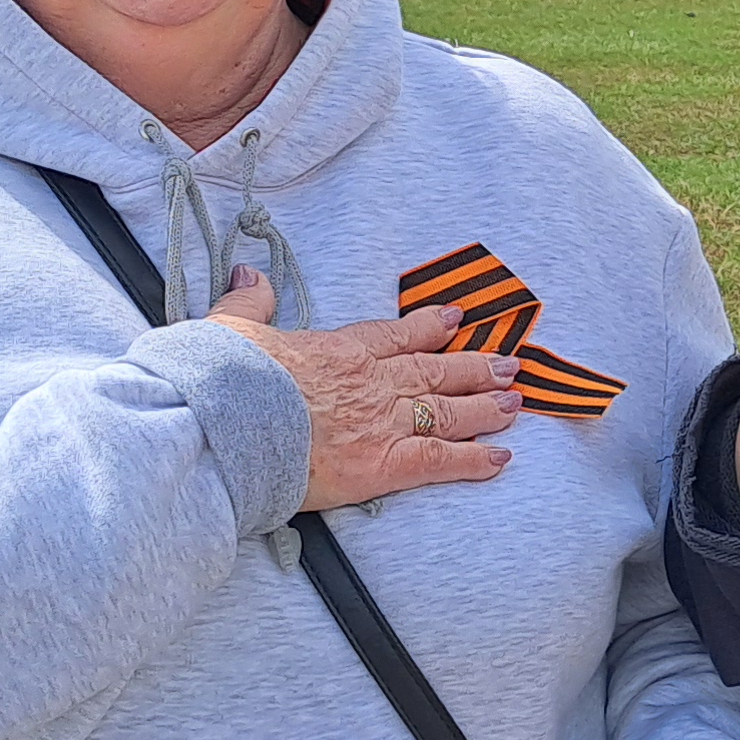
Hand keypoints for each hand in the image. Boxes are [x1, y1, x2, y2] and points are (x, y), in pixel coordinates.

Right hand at [208, 273, 523, 507]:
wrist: (227, 423)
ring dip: (485, 407)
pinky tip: (500, 460)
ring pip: (447, 411)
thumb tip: (247, 276)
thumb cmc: (226, 380)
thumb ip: (248, 304)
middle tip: (506, 364)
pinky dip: (474, 461)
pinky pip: (440, 460)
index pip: (396, 335)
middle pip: (434, 371)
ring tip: (514, 403)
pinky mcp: (383, 463)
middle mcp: (371, 382)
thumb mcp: (232, 329)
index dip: (430, 327)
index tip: (456, 318)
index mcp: (339, 350)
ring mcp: (383, 421)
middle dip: (474, 367)